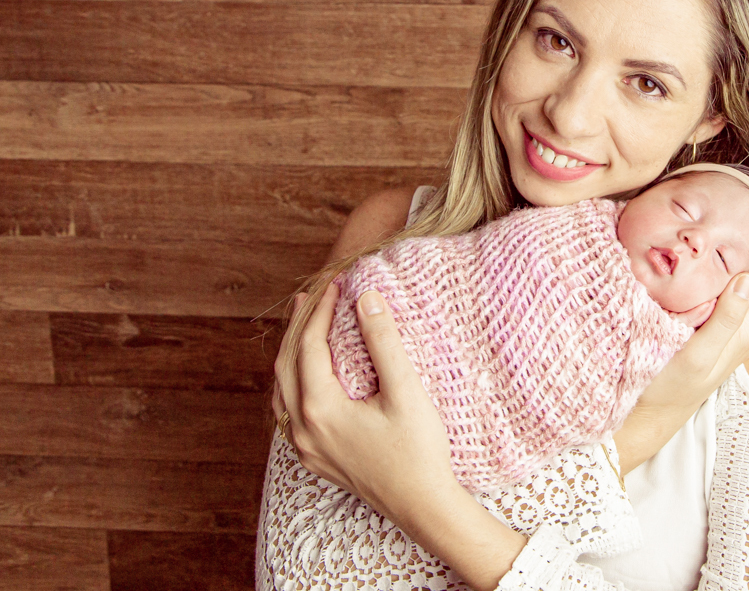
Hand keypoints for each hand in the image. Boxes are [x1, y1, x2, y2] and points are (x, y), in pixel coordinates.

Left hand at [272, 282, 527, 589]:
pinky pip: (289, 412)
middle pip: (287, 365)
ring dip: (291, 355)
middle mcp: (302, 429)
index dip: (322, 310)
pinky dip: (294, 383)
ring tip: (304, 327)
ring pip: (283, 390)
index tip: (338, 283)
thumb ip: (383, 342)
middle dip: (299, 327)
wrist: (423, 507)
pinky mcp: (316, 459)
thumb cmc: (419, 451)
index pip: (309, 345)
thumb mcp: (405, 392)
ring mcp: (305, 448)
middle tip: (311, 295)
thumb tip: (366, 298)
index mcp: (319, 409)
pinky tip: (307, 377)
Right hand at [614, 209, 748, 470]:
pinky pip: (734, 287)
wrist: (648, 414)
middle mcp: (744, 327)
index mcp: (746, 331)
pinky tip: (727, 249)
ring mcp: (728, 326)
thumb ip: (725, 321)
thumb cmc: (669, 386)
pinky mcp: (711, 325)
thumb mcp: (697, 356)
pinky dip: (738, 262)